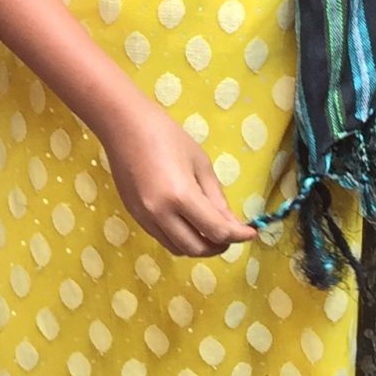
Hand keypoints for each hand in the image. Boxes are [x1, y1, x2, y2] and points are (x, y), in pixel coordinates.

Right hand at [103, 97, 257, 257]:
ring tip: (210, 232)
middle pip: (197, 248)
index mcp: (181, 196)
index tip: (251, 232)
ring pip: (177, 249)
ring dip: (198, 246)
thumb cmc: (167, 137)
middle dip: (219, 246)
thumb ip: (216, 198)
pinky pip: (162, 238)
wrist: (125, 127)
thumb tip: (231, 223)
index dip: (238, 236)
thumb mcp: (200, 164)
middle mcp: (160, 213)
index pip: (216, 231)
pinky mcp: (134, 216)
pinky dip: (180, 238)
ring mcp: (144, 217)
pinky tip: (188, 224)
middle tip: (230, 235)